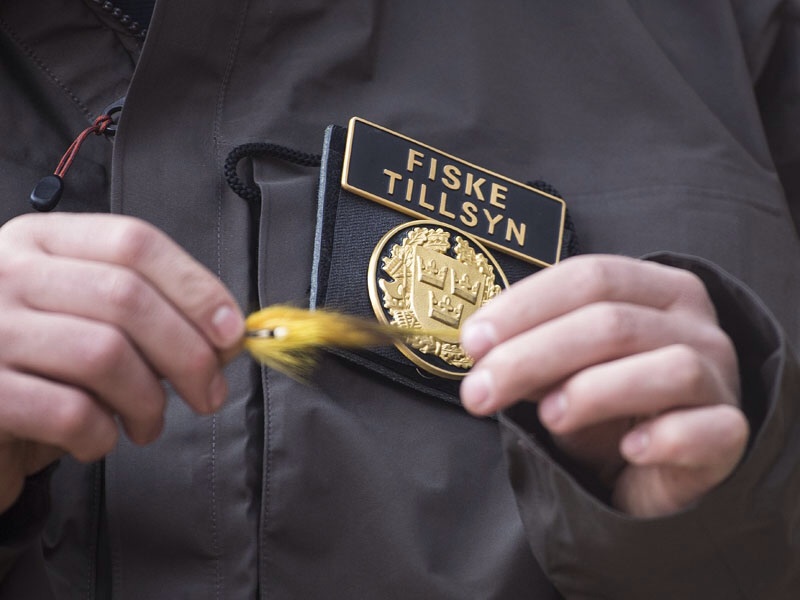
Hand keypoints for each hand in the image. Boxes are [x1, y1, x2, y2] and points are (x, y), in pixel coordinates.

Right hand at [0, 214, 244, 511]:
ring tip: (149, 423)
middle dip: (188, 354)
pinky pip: (70, 411)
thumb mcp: (84, 318)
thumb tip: (224, 336)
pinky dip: (102, 435)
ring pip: (104, 353)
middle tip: (209, 393)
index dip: (196, 288)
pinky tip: (98, 440)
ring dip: (148, 400)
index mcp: (41, 242)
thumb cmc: (34, 366)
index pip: (134, 243)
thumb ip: (144, 314)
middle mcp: (7, 273)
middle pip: (127, 297)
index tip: (230, 333)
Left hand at [459, 254, 748, 516]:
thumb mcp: (563, 370)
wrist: (659, 462)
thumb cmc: (607, 404)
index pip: (588, 276)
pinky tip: (628, 449)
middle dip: (533, 355)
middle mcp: (693, 323)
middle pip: (612, 321)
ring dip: (595, 390)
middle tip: (480, 392)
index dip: (524, 306)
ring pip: (666, 366)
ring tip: (550, 416)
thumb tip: (482, 346)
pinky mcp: (730, 432)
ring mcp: (719, 376)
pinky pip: (708, 429)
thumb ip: (534, 352)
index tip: (473, 342)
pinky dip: (665, 437)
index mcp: (653, 288)